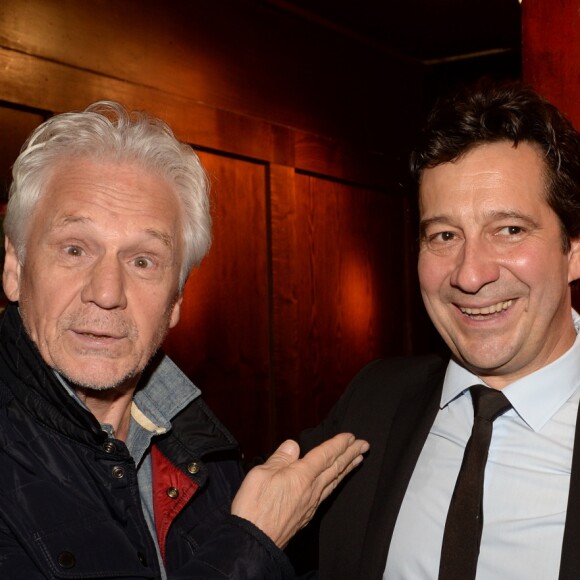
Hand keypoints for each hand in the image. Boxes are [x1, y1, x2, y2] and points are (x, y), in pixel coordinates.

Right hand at [231, 433, 368, 547]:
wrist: (254, 541)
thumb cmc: (254, 506)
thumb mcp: (261, 474)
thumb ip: (280, 458)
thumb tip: (292, 446)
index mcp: (301, 475)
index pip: (325, 455)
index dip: (339, 444)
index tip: (351, 437)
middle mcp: (311, 489)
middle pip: (335, 468)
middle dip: (350, 454)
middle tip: (365, 445)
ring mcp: (311, 503)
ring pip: (334, 481)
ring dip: (347, 468)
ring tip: (358, 460)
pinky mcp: (306, 515)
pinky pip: (327, 493)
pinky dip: (336, 482)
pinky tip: (335, 482)